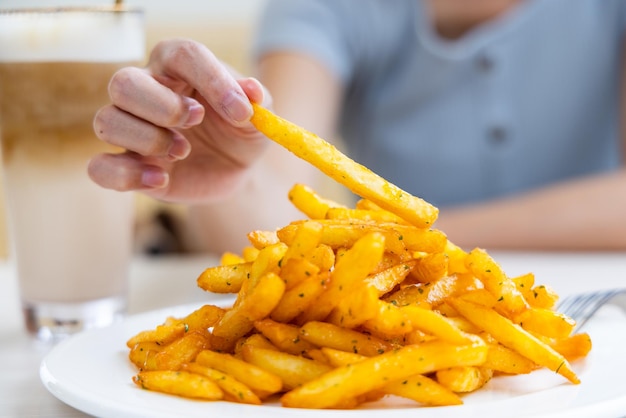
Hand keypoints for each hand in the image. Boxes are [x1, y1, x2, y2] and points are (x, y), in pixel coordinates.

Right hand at [88, 38, 270, 203]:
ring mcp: (132, 129)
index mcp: (179, 68)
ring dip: (147, 140)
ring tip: (182, 151)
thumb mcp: (257, 115)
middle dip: (163, 107)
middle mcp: (146, 91)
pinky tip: (161, 180)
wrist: (233, 169)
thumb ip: (255, 100)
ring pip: (106, 121)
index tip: (241, 110)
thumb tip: (250, 91)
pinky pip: (99, 167)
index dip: (211, 80)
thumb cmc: (239, 130)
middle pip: (124, 82)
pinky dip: (125, 176)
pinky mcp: (128, 165)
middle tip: (196, 122)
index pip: (182, 55)